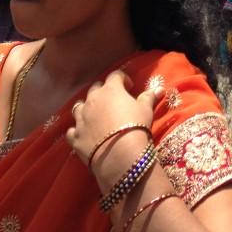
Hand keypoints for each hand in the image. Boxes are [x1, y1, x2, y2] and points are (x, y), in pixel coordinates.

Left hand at [66, 71, 162, 187]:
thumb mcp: (146, 110)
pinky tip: (83, 133)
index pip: (115, 76)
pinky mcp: (75, 136)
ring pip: (78, 107)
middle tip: (113, 101)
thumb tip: (159, 89)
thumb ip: (149, 97)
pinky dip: (77, 130)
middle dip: (103, 92)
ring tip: (95, 115)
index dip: (123, 79)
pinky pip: (71, 130)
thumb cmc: (136, 126)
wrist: (120, 154)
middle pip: (95, 88)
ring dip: (86, 108)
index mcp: (110, 90)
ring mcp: (81, 118)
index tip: (130, 87)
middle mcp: (92, 100)